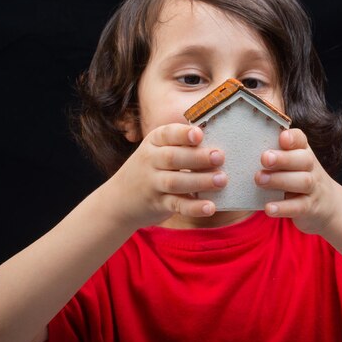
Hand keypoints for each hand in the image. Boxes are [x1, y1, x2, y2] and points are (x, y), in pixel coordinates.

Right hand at [105, 123, 226, 229]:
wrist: (119, 199)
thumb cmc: (151, 169)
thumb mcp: (157, 151)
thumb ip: (182, 145)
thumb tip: (220, 139)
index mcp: (153, 142)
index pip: (167, 134)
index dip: (183, 134)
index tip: (199, 134)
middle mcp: (150, 161)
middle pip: (173, 158)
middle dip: (197, 157)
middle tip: (220, 157)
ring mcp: (152, 183)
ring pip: (175, 182)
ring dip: (200, 181)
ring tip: (222, 180)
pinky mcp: (158, 204)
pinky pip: (177, 205)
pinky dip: (194, 207)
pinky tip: (210, 207)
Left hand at [255, 128, 336, 234]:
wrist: (329, 207)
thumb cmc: (299, 181)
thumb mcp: (292, 166)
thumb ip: (274, 157)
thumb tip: (238, 149)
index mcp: (303, 153)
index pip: (302, 140)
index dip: (293, 138)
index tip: (281, 138)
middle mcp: (311, 168)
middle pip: (304, 159)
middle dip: (284, 158)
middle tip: (264, 158)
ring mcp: (313, 189)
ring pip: (303, 181)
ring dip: (280, 180)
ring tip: (259, 179)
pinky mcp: (311, 208)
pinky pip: (299, 207)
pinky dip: (284, 207)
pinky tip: (268, 208)